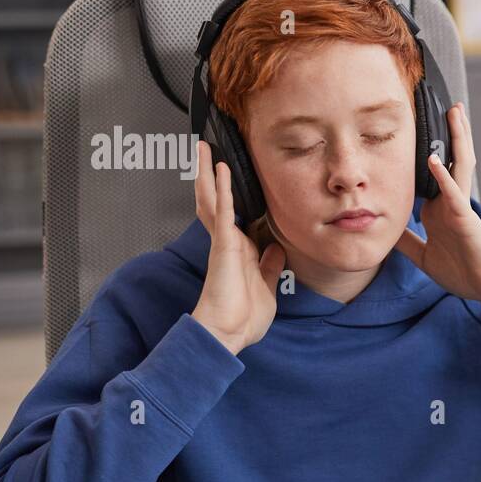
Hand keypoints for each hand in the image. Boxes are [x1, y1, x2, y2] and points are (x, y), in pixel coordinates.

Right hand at [189, 140, 287, 354]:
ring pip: (213, 199)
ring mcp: (224, 242)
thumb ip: (269, 266)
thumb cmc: (243, 318)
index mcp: (239, 252)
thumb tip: (276, 248)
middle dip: (211, 176)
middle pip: (216, 200)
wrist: (229, 333)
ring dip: (208, 172)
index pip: (234, 216)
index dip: (231, 196)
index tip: (231, 176)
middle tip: (208, 151)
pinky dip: (222, 188)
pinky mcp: (223, 245)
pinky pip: (223, 211)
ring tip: (204, 147)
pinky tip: (219, 168)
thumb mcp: (266, 286)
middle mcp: (229, 242)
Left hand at [395, 102, 480, 328]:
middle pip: (450, 158)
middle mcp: (452, 201)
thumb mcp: (424, 256)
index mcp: (441, 209)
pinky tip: (434, 159)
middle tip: (442, 102)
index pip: (431, 172)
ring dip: (456, 138)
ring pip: (459, 165)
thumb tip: (385, 232)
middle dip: (446, 131)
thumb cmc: (464, 273)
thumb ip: (407, 242)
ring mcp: (460, 207)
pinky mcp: (466, 220)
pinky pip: (454, 194)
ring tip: (453, 112)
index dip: (424, 149)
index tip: (415, 126)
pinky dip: (443, 176)